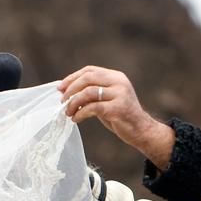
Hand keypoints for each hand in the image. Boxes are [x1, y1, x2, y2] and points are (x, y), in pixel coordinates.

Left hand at [57, 66, 174, 169]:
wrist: (140, 130)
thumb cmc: (121, 116)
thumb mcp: (107, 99)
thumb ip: (92, 93)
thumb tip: (67, 92)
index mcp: (116, 77)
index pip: (90, 70)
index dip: (73, 77)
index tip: (60, 88)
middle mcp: (119, 82)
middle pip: (88, 78)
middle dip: (71, 89)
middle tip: (62, 101)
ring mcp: (119, 94)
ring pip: (88, 92)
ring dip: (74, 103)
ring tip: (68, 112)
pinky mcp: (117, 108)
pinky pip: (92, 108)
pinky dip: (80, 113)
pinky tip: (76, 119)